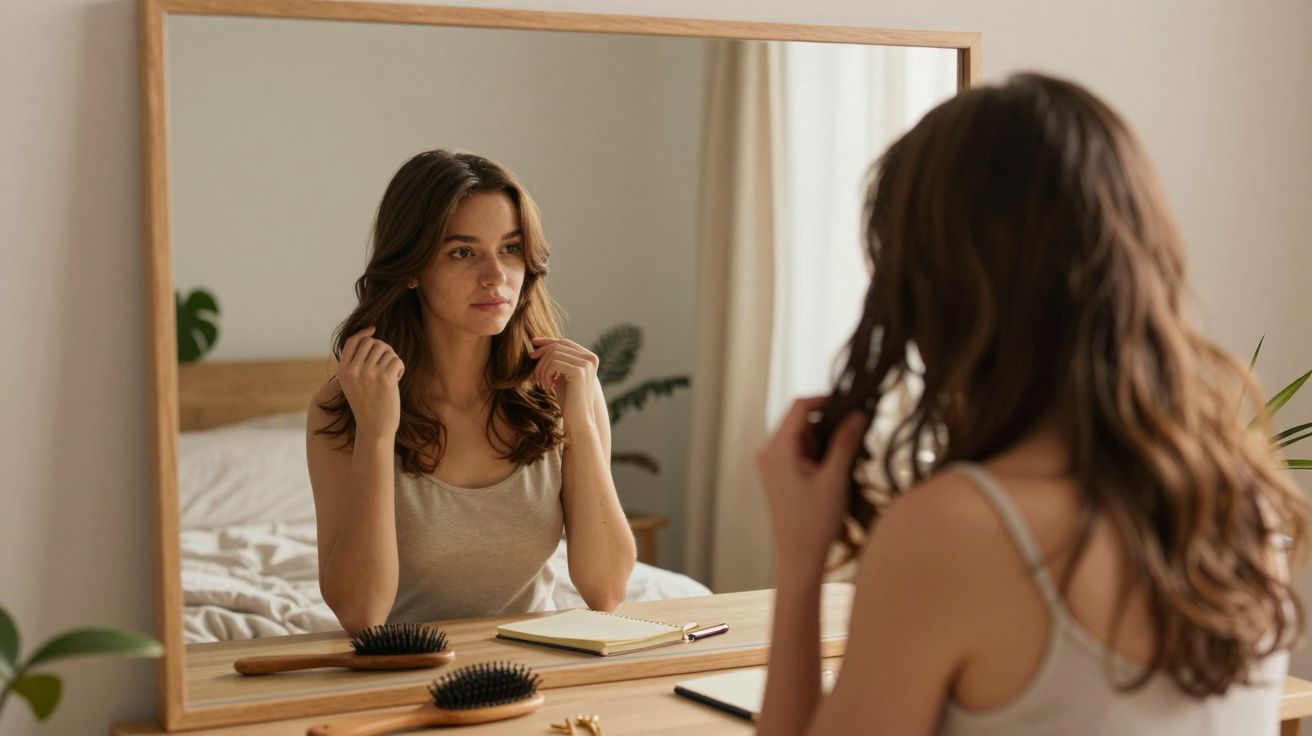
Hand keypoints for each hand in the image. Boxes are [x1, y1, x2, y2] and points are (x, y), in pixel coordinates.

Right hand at [337, 326, 404, 439]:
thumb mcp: (352, 384)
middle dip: (383, 348)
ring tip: (391, 375)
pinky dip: (400, 368)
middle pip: (372, 342)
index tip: (373, 329)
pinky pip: (396, 360)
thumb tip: (368, 338)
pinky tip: (397, 379)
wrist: (374, 428)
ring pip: (386, 350)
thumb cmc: (367, 405)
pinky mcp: (385, 379)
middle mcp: (354, 370)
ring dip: (392, 360)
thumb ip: (355, 364)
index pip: (352, 342)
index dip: (363, 332)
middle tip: (387, 362)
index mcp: (343, 371)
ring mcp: (369, 374)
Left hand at [529, 337, 599, 433]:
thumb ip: (556, 360)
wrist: (578, 420)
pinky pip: (554, 363)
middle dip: (541, 358)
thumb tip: (538, 344)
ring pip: (553, 354)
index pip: (564, 342)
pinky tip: (548, 386)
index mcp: (589, 357)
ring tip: (543, 384)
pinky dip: (546, 373)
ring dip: (543, 369)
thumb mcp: (561, 375)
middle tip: (535, 375)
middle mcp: (590, 357)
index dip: (547, 342)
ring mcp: (586, 364)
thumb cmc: (569, 399)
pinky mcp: (580, 371)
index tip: (532, 344)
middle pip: (557, 346)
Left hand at [755, 396, 869, 575]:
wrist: (799, 556)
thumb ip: (845, 442)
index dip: (825, 399)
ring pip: (802, 437)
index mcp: (777, 450)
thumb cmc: (815, 522)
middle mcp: (767, 452)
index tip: (851, 404)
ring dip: (825, 443)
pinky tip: (833, 472)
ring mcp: (770, 463)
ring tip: (845, 464)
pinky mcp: (776, 473)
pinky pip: (798, 451)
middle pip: (801, 421)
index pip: (799, 407)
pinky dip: (817, 455)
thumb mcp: (834, 479)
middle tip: (856, 440)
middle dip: (829, 426)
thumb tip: (859, 413)